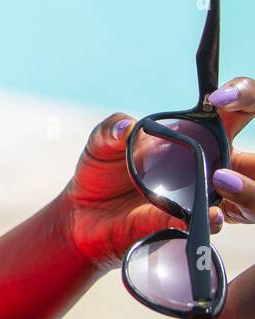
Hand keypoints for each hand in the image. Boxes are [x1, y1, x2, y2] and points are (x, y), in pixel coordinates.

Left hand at [57, 76, 254, 271]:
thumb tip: (127, 127)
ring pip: (241, 192)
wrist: (81, 213)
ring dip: (244, 187)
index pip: (233, 112)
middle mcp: (206, 166)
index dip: (241, 96)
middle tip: (238, 151)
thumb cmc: (101, 171)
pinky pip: (206, 222)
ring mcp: (200, 195)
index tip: (220, 96)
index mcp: (194, 137)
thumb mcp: (100, 144)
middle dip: (253, 157)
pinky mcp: (184, 222)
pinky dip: (209, 218)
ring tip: (222, 178)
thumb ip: (110, 129)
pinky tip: (209, 214)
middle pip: (251, 159)